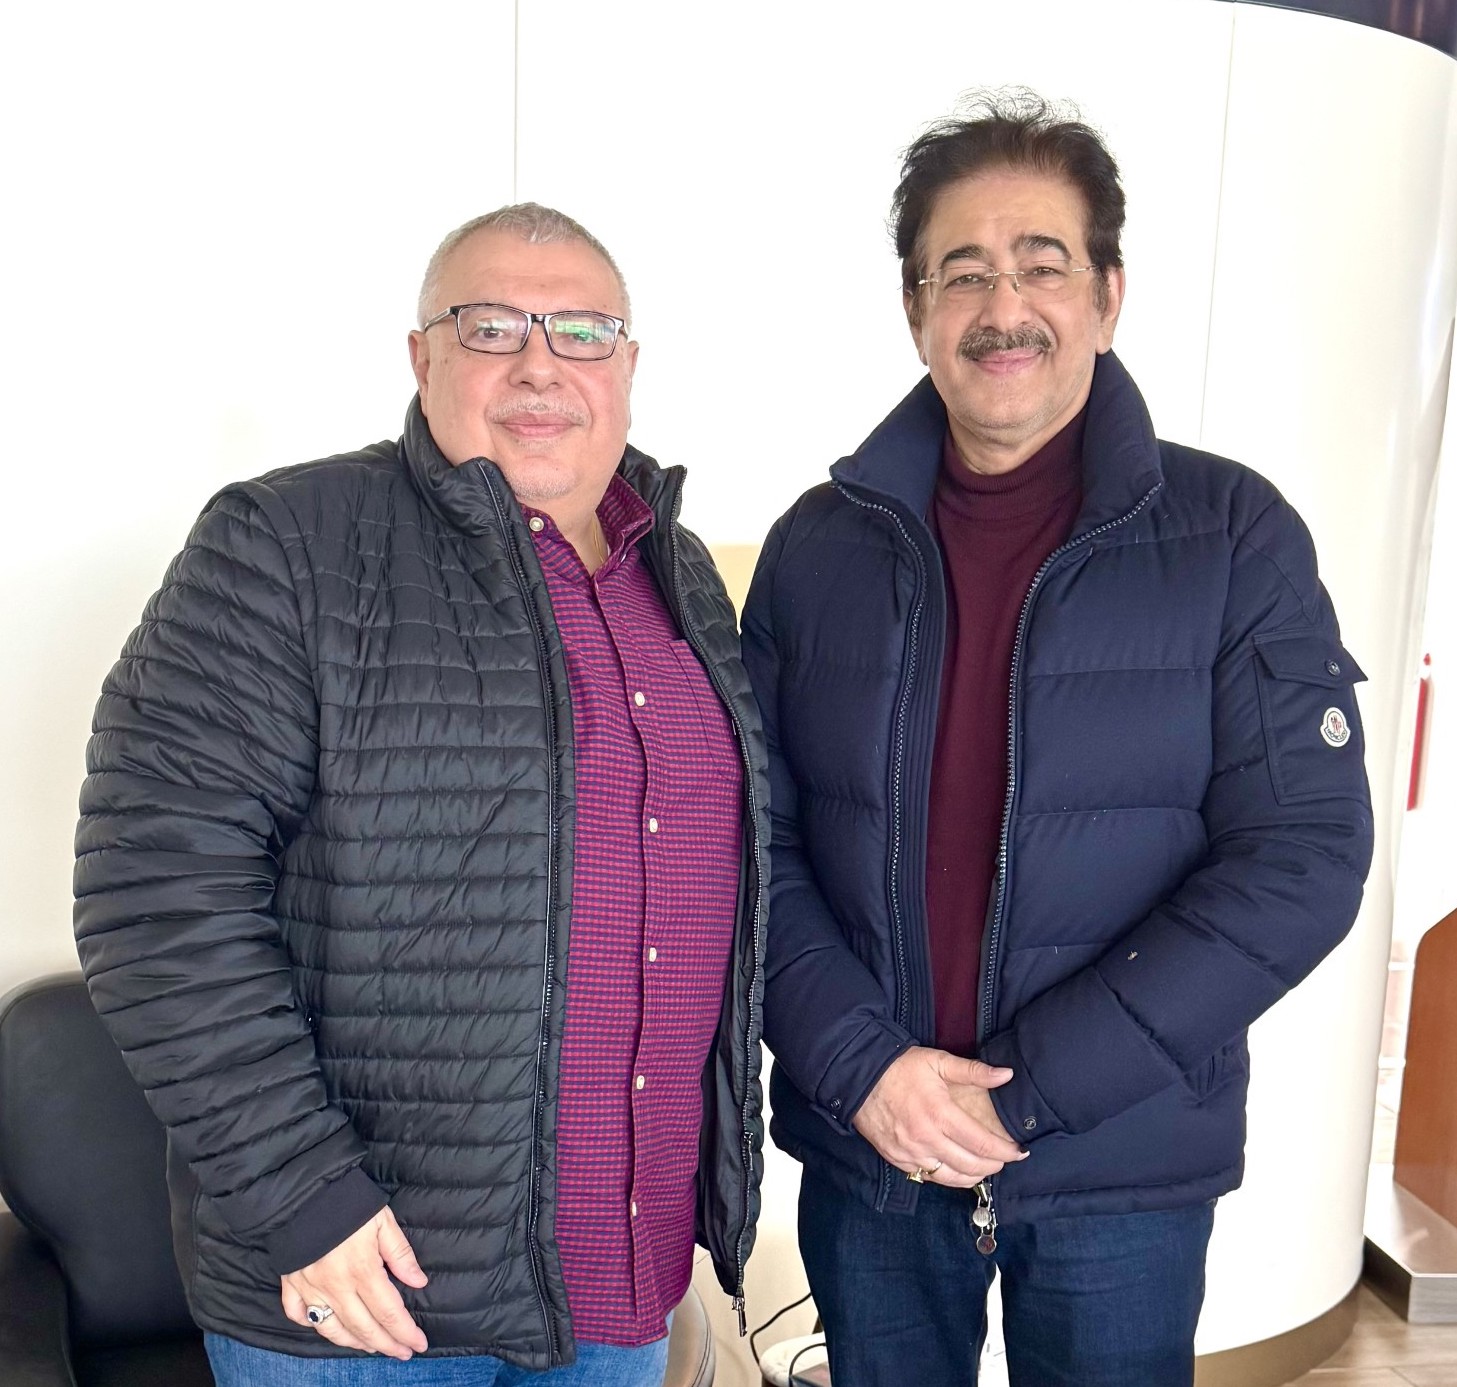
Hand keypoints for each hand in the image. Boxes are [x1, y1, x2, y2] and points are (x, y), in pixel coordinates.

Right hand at [280, 1208, 428, 1358]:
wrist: (304, 1191)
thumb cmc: (348, 1202)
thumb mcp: (383, 1221)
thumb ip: (400, 1253)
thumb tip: (418, 1281)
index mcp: (362, 1270)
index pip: (389, 1311)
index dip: (405, 1332)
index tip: (419, 1343)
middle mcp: (336, 1286)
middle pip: (364, 1327)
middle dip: (386, 1344)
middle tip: (402, 1352)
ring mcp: (311, 1288)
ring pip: (332, 1329)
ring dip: (354, 1342)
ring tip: (372, 1346)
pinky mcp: (291, 1283)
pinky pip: (299, 1315)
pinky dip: (312, 1325)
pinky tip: (327, 1327)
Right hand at [851, 1047, 1026, 1186]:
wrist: (859, 1077)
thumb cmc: (901, 1067)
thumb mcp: (938, 1061)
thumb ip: (974, 1071)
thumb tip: (1006, 1075)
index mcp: (940, 1114)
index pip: (982, 1144)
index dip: (1006, 1152)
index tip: (1019, 1151)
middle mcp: (926, 1139)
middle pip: (971, 1166)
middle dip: (994, 1166)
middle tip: (1005, 1160)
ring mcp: (910, 1153)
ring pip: (951, 1178)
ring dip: (973, 1176)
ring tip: (984, 1167)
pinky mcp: (897, 1159)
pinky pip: (928, 1177)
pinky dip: (946, 1176)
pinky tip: (955, 1168)